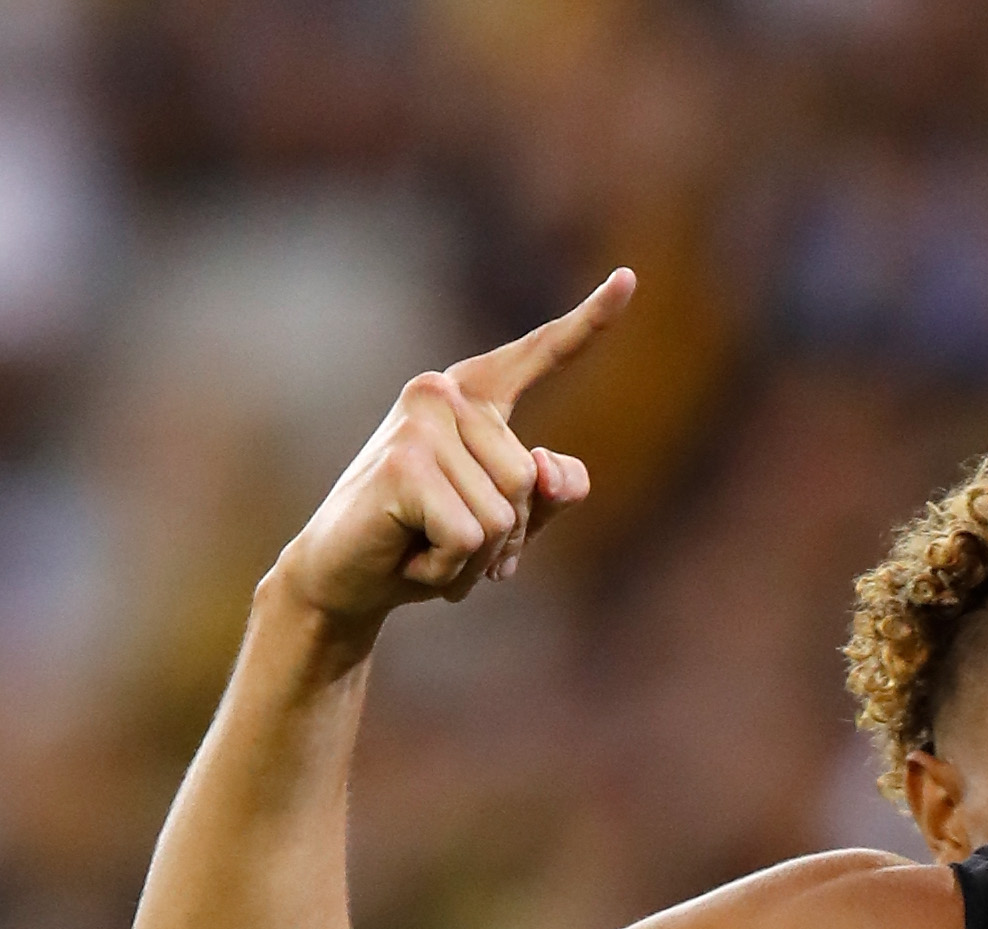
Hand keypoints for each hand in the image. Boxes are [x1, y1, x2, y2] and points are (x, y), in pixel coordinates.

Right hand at [269, 269, 636, 630]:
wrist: (346, 578)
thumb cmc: (426, 543)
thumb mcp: (510, 523)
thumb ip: (551, 493)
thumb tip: (546, 466)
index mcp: (475, 396)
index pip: (542, 354)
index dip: (590, 321)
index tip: (629, 279)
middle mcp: (443, 394)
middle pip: (530, 479)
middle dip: (504, 535)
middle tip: (448, 541)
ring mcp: (419, 423)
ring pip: (505, 514)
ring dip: (476, 557)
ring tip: (426, 546)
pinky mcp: (403, 465)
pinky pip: (471, 538)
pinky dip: (449, 570)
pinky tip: (411, 559)